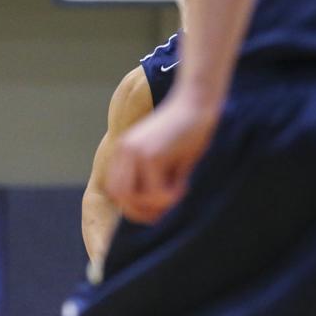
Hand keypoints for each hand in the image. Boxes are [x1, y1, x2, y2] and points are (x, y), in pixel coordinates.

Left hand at [105, 92, 219, 224]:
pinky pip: (153, 191)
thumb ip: (154, 179)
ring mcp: (135, 152)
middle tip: (164, 211)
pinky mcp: (151, 155)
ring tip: (176, 194)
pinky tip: (183, 185)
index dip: (132, 205)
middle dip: (140, 211)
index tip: (154, 211)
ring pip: (133, 196)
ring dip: (155, 205)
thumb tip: (152, 213)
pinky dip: (168, 197)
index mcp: (123, 151)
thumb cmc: (190, 131)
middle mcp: (124, 151)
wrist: (200, 101)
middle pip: (119, 195)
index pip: (115, 189)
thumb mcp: (167, 157)